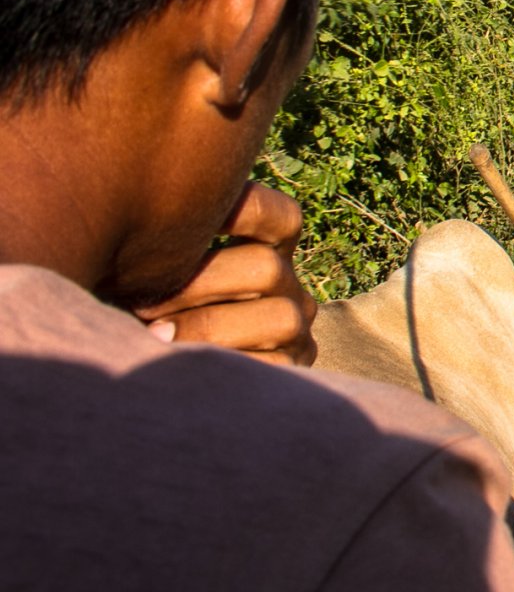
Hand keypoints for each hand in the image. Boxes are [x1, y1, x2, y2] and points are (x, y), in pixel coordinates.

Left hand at [133, 182, 317, 366]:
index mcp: (264, 253)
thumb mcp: (150, 275)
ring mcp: (295, 333)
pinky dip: (225, 365)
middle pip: (266, 267)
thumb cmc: (139, 317)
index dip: (242, 211)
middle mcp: (288, 289)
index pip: (281, 218)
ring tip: (153, 338)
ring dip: (209, 326)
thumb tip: (152, 209)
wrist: (145, 382)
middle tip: (140, 298)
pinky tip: (179, 366)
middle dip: (197, 283)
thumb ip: (167, 246)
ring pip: (278, 316)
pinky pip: (277, 367)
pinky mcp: (291, 373)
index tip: (177, 220)